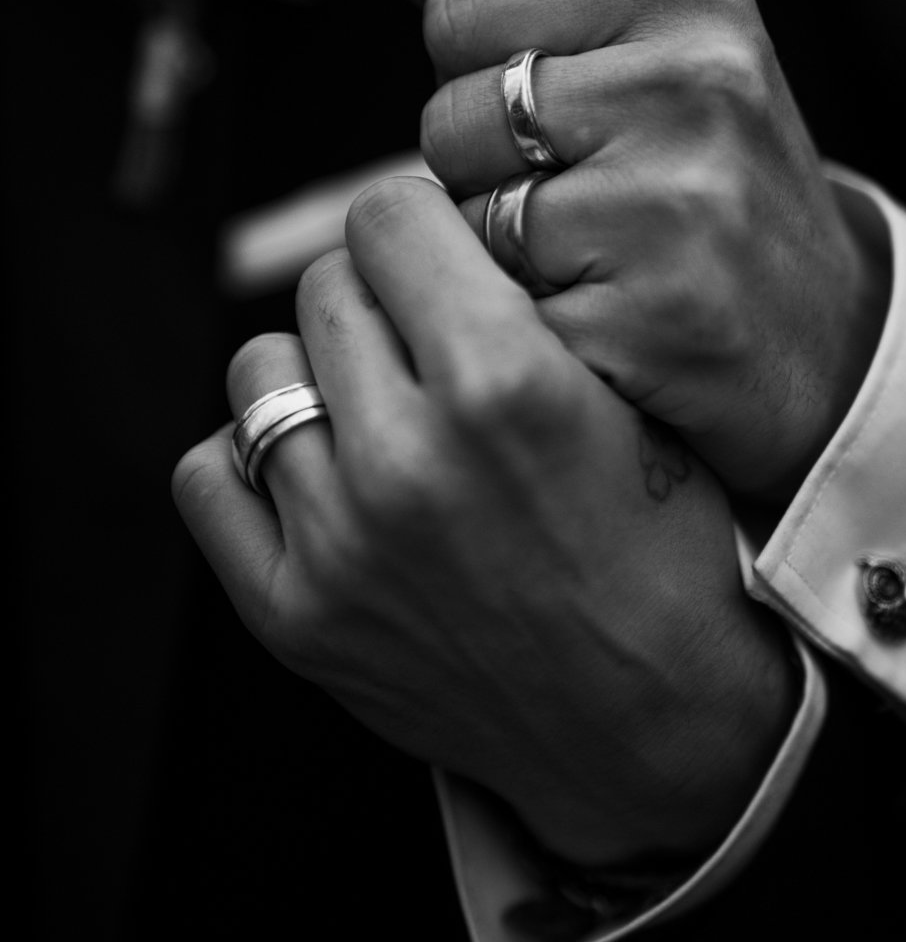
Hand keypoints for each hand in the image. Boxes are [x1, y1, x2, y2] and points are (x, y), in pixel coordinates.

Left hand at [173, 178, 795, 865]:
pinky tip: (321, 473)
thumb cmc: (660, 553)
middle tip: (424, 343)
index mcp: (504, 382)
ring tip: (378, 412)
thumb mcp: (630, 402)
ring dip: (316, 372)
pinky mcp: (293, 617)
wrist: (653, 725)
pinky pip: (208, 475)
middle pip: (325, 287)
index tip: (438, 255)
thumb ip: (520, 305)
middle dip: (377, 296)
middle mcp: (408, 458)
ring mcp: (339, 544)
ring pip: (261, 370)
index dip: (419, 227)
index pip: (388, 216)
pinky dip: (253, 459)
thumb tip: (427, 232)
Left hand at [385, 0, 890, 502]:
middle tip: (584, 206)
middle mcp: (696, 86)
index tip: (562, 120)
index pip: (458, 11)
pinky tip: (606, 324)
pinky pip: (502, 312)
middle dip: (486, 173)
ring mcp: (682, 204)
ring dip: (502, 257)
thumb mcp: (647, 52)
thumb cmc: (705, 179)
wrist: (827, 334)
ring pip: (466, 219)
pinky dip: (532, 328)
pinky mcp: (658, 316)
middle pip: (448, 118)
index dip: (479, 78)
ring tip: (595, 264)